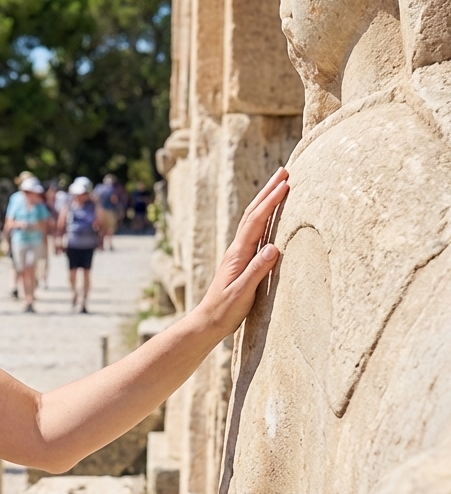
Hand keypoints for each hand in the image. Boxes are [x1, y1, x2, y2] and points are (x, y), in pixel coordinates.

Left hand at [195, 167, 288, 337]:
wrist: (208, 322)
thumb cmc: (225, 310)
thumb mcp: (243, 293)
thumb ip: (257, 271)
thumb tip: (273, 247)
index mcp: (238, 254)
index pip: (256, 221)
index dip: (270, 201)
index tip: (285, 183)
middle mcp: (237, 249)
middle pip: (253, 214)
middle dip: (268, 191)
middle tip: (284, 171)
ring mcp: (238, 254)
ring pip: (253, 221)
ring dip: (266, 201)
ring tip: (279, 185)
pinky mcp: (242, 261)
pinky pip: (255, 233)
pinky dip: (265, 218)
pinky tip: (271, 216)